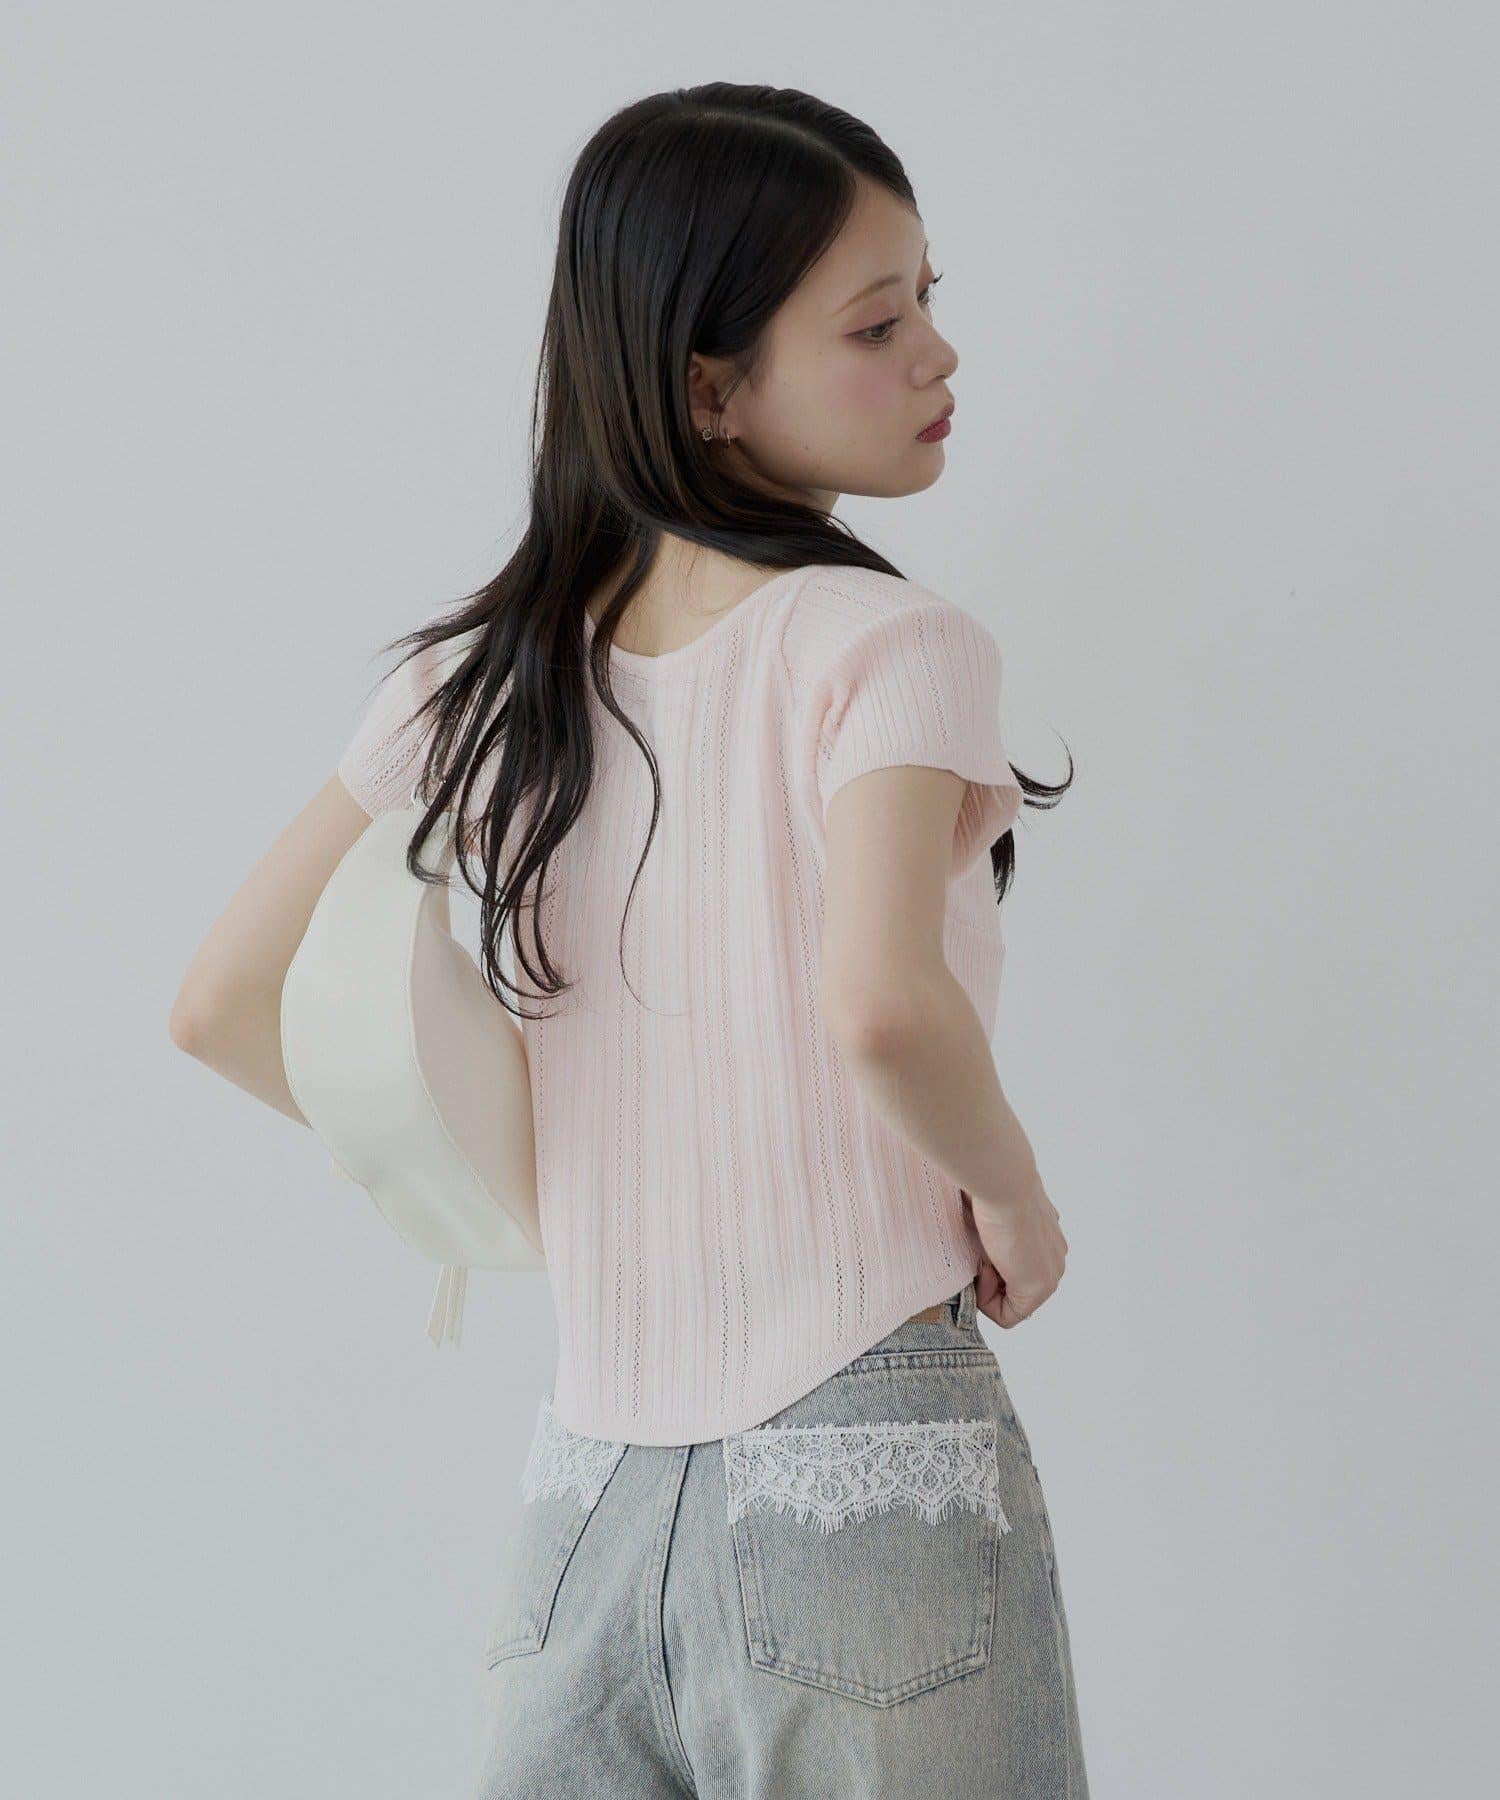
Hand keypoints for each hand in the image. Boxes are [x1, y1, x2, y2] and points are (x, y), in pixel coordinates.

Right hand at [964, 1180, 1067, 1328]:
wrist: (1004, 1184)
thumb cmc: (994, 1191)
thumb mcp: (996, 1218)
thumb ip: (997, 1237)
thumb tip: (978, 1240)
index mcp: (1048, 1244)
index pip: (1017, 1274)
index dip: (991, 1271)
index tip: (980, 1249)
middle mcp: (1054, 1261)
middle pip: (1016, 1291)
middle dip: (990, 1281)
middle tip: (978, 1256)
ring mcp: (1050, 1275)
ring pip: (1013, 1303)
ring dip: (989, 1288)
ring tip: (981, 1260)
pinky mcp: (1039, 1287)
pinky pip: (1010, 1317)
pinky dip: (988, 1302)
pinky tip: (983, 1270)